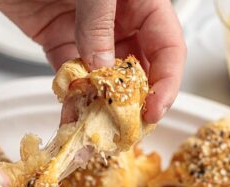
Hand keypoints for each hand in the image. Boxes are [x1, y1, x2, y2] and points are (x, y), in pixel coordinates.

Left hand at [0, 0, 185, 122]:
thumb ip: (98, 23)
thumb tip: (101, 66)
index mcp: (141, 5)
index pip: (167, 50)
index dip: (166, 83)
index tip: (154, 110)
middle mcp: (120, 25)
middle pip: (137, 73)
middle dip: (132, 104)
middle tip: (125, 130)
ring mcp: (90, 39)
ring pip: (103, 82)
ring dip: (100, 109)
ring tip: (95, 132)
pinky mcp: (62, 46)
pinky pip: (72, 79)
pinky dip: (72, 100)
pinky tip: (71, 118)